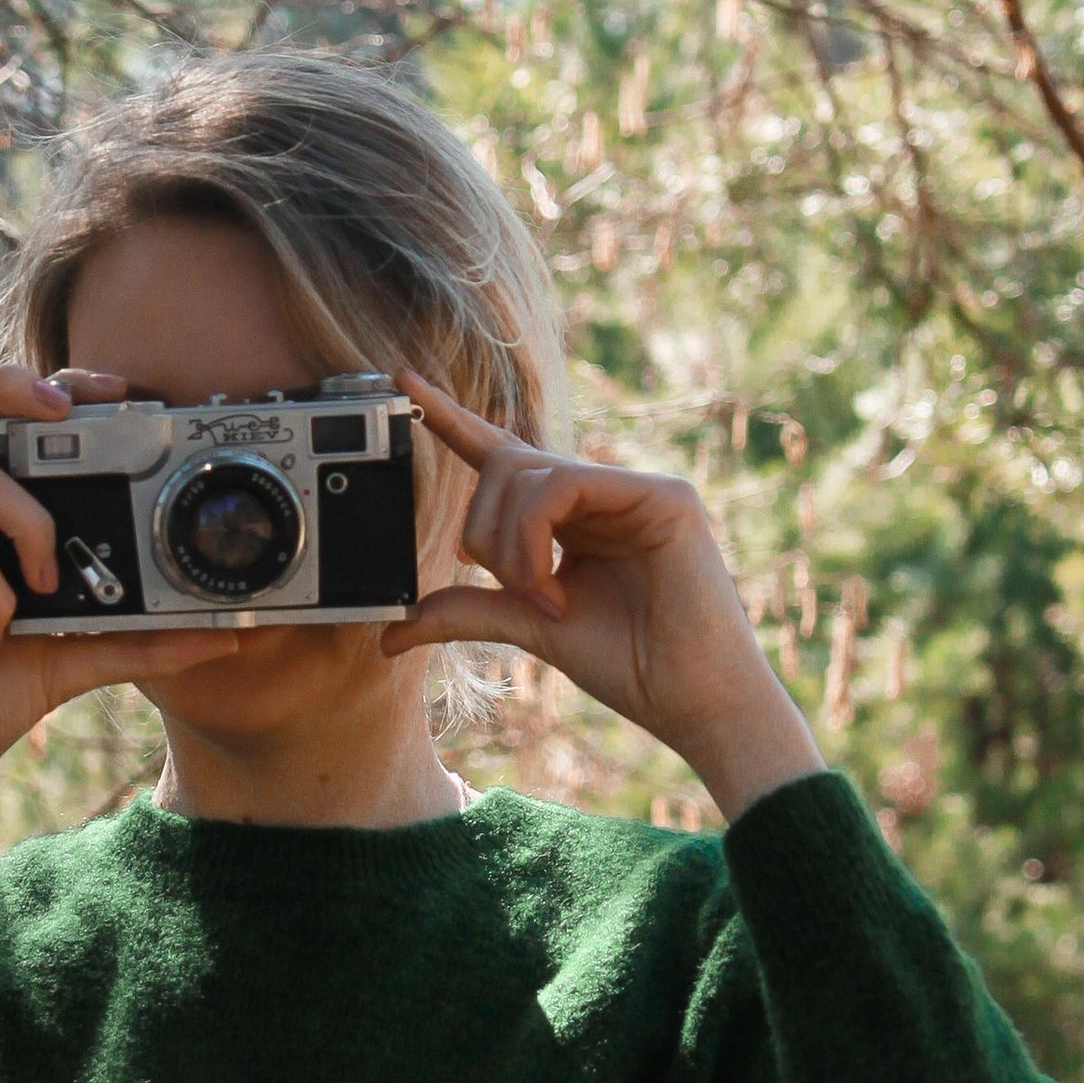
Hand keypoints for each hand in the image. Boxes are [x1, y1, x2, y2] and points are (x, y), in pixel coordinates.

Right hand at [0, 363, 242, 961]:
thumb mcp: (74, 660)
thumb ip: (139, 638)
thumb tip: (225, 635)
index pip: (6, 426)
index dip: (53, 392)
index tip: (120, 392)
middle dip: (10, 385)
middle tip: (68, 404)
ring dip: (28, 522)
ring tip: (50, 583)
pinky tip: (1, 640)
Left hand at [381, 366, 824, 823]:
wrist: (691, 702)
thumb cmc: (629, 665)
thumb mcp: (529, 626)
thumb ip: (467, 609)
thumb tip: (391, 632)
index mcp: (575, 517)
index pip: (506, 455)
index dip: (453, 418)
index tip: (403, 380)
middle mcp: (603, 493)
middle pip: (505, 465)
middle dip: (483, 530)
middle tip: (514, 591)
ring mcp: (635, 488)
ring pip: (528, 474)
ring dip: (511, 546)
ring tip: (543, 602)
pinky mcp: (662, 493)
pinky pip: (564, 485)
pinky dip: (536, 537)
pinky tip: (555, 589)